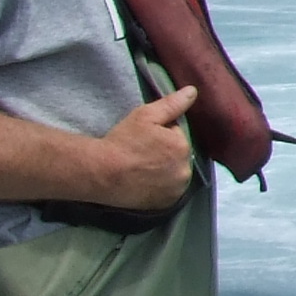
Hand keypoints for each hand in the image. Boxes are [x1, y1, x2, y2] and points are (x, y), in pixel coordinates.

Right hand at [93, 87, 200, 208]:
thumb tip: (193, 91)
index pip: (177, 136)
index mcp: (182, 146)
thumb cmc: (122, 142)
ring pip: (174, 174)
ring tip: (142, 168)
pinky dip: (161, 186)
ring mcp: (176, 190)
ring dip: (165, 170)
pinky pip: (168, 191)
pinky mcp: (166, 204)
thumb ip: (172, 104)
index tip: (144, 138)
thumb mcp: (145, 115)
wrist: (101, 173)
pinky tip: (145, 181)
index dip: (160, 135)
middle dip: (165, 153)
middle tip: (141, 154)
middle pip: (178, 156)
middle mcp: (185, 170)